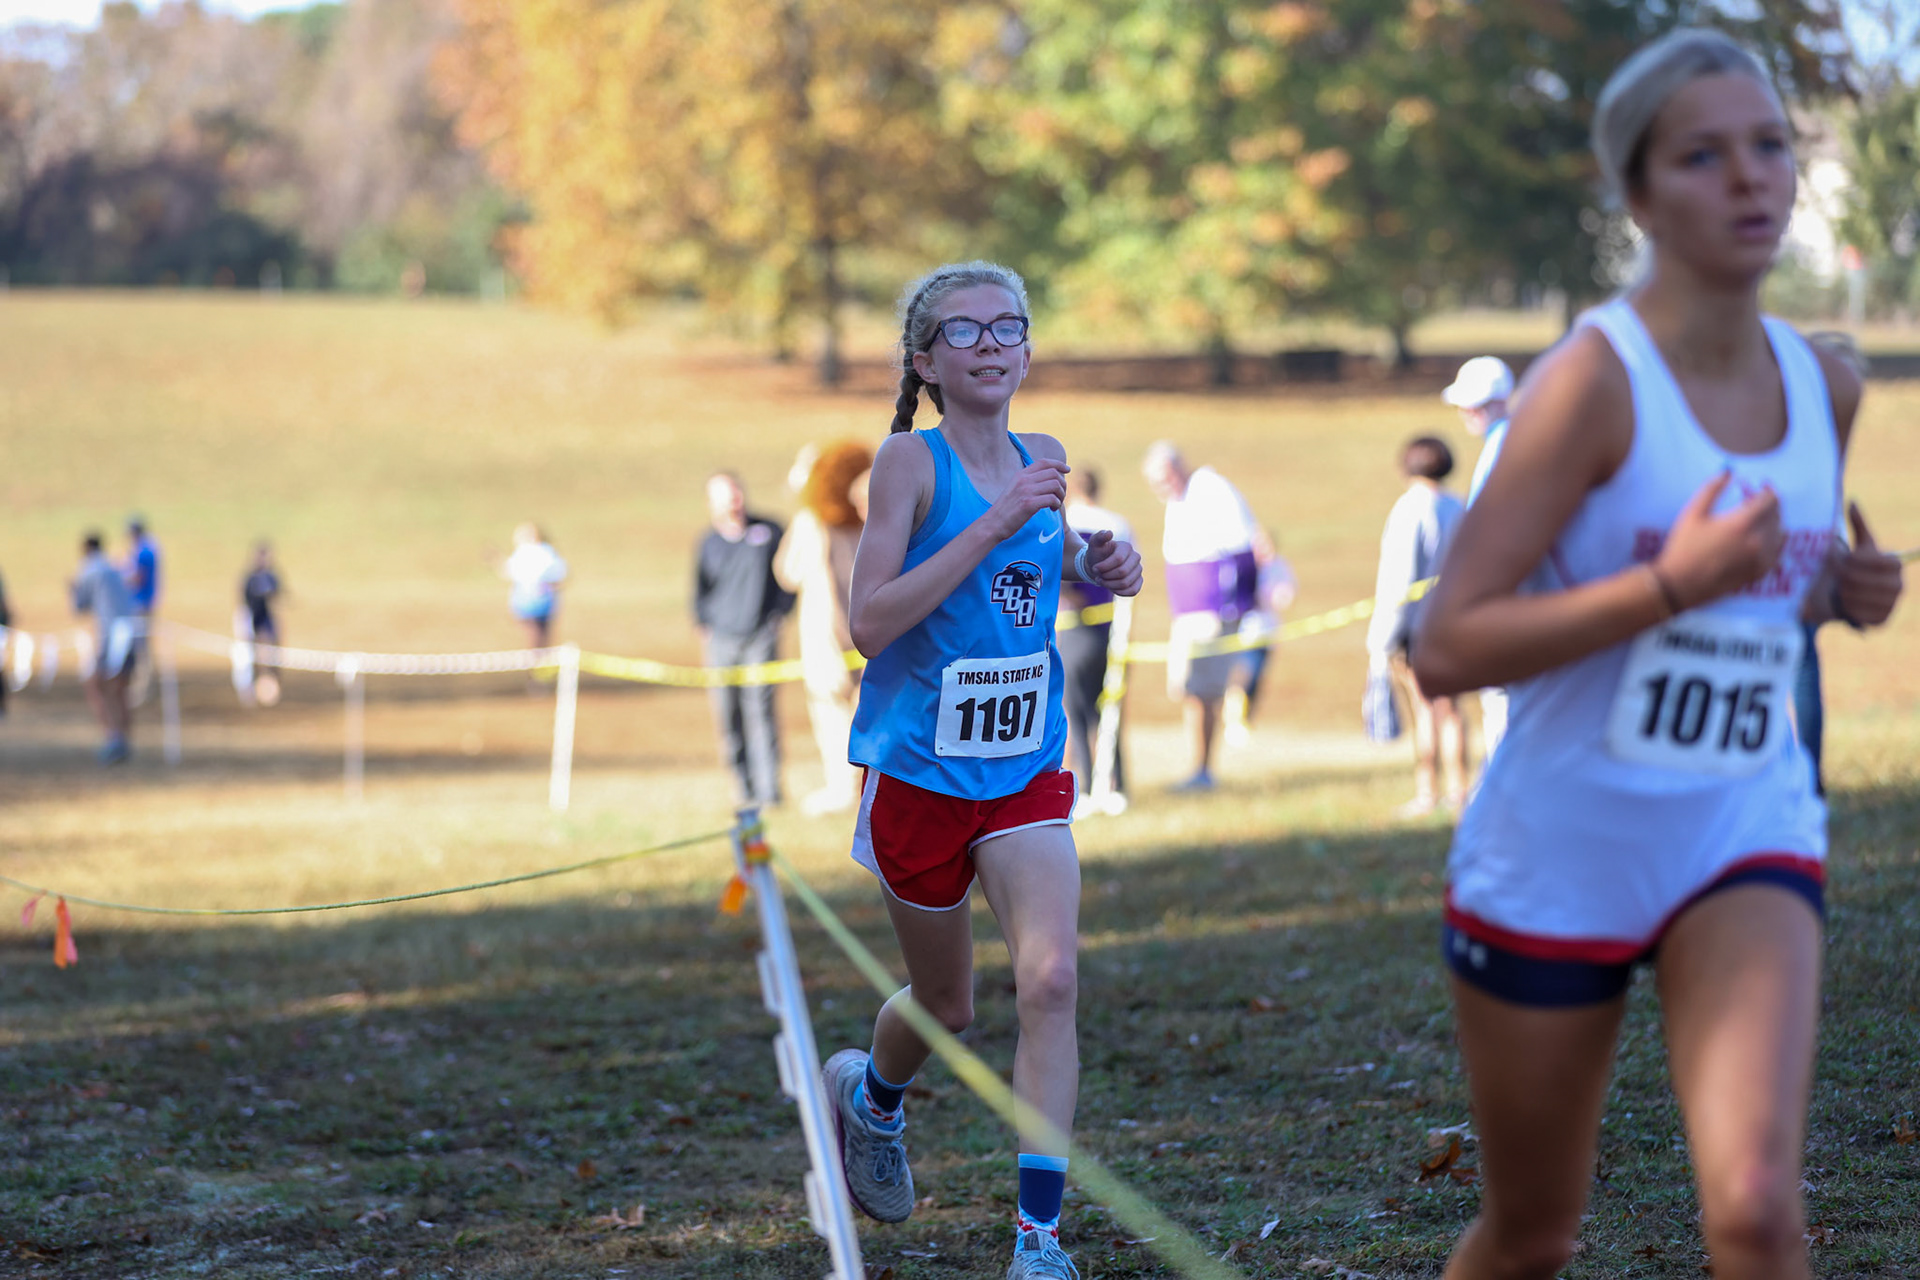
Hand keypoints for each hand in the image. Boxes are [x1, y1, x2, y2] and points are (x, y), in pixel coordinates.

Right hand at [987, 459, 1069, 539]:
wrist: (993, 523)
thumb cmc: (1006, 510)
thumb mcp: (1015, 489)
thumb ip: (1028, 482)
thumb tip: (1046, 479)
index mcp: (1020, 475)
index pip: (1044, 462)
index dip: (1059, 464)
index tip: (1067, 470)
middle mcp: (1023, 480)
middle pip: (1054, 473)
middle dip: (1063, 484)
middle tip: (1061, 495)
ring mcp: (1026, 491)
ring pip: (1055, 485)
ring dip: (1061, 495)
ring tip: (1057, 504)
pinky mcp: (1028, 504)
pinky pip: (1052, 498)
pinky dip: (1056, 504)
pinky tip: (1052, 509)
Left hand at [1083, 530, 1143, 596]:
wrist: (1099, 565)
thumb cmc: (1097, 553)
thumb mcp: (1094, 543)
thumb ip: (1099, 537)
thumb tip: (1109, 533)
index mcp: (1126, 547)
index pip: (1118, 559)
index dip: (1104, 567)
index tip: (1095, 568)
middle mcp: (1136, 557)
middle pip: (1122, 572)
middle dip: (1106, 576)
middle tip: (1098, 576)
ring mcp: (1139, 570)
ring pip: (1126, 583)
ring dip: (1110, 585)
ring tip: (1103, 581)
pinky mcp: (1139, 581)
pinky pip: (1133, 591)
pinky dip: (1119, 592)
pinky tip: (1112, 588)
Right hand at [1654, 470, 1783, 609]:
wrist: (1680, 584)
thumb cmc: (1683, 547)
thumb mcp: (1692, 513)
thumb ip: (1712, 489)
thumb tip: (1728, 471)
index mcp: (1741, 523)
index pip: (1770, 500)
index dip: (1768, 490)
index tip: (1763, 486)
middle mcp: (1756, 541)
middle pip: (1776, 515)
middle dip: (1770, 505)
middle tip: (1758, 501)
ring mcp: (1760, 558)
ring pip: (1779, 533)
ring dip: (1773, 522)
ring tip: (1760, 519)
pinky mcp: (1759, 572)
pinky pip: (1777, 552)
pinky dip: (1775, 542)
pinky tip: (1767, 538)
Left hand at [1831, 502, 1902, 627]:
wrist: (1859, 592)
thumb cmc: (1859, 565)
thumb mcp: (1860, 545)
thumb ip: (1858, 524)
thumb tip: (1852, 500)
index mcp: (1895, 563)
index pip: (1867, 560)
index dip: (1850, 560)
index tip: (1843, 560)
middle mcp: (1899, 585)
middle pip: (1857, 580)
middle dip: (1843, 577)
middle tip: (1837, 576)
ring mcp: (1893, 604)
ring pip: (1855, 598)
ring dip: (1842, 592)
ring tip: (1840, 588)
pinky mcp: (1882, 620)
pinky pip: (1857, 614)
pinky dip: (1846, 608)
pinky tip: (1845, 602)